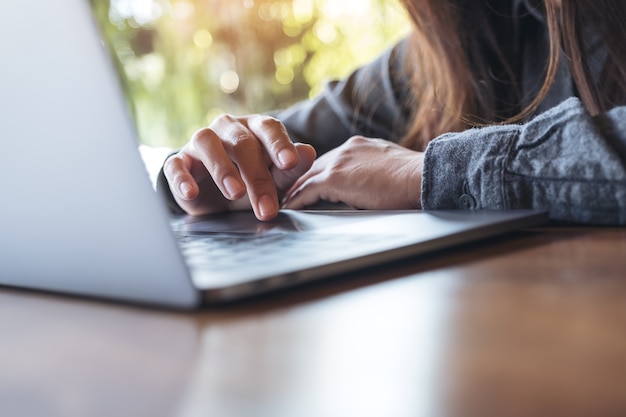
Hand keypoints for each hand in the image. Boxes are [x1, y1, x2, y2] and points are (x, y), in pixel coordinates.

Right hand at [163, 114, 315, 219]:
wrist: (215, 195)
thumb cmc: (251, 180)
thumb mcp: (274, 179)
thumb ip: (290, 169)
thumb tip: (308, 152)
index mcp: (255, 128)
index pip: (269, 128)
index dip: (279, 144)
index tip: (290, 163)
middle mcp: (228, 128)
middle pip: (242, 143)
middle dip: (256, 176)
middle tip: (267, 207)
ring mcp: (201, 142)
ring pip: (208, 143)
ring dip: (222, 168)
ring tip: (235, 192)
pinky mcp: (180, 161)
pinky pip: (177, 165)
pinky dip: (182, 178)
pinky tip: (191, 192)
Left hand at [282, 136, 422, 209]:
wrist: (421, 177)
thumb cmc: (415, 180)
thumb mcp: (392, 171)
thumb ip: (375, 174)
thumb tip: (372, 189)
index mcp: (360, 146)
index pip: (332, 160)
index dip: (319, 174)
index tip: (310, 185)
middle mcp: (347, 149)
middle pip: (314, 166)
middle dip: (300, 180)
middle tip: (288, 193)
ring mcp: (340, 161)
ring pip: (306, 176)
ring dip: (294, 190)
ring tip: (284, 203)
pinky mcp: (336, 178)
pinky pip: (307, 190)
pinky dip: (297, 200)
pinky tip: (290, 208)